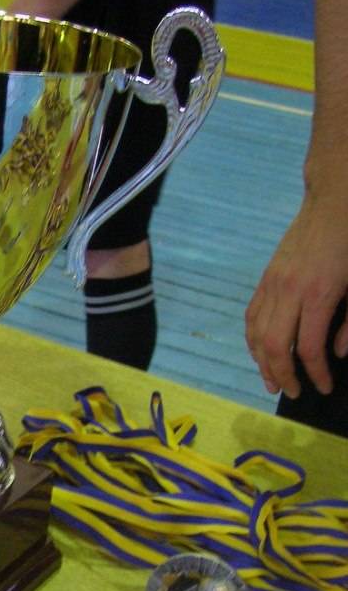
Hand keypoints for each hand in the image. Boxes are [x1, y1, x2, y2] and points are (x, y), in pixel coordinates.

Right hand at [245, 192, 347, 397]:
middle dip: (283, 374)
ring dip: (262, 362)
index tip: (324, 388)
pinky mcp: (267, 278)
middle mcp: (290, 291)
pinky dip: (253, 339)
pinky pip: (252, 316)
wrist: (336, 198)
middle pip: (275, 346)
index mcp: (319, 294)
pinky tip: (260, 352)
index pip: (309, 348)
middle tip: (294, 392)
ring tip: (272, 381)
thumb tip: (338, 353)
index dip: (316, 374)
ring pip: (257, 333)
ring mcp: (273, 283)